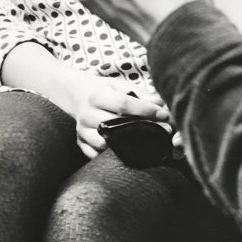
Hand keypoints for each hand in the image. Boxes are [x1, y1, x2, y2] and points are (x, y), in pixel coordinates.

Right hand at [56, 72, 170, 158]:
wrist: (77, 94)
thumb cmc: (105, 90)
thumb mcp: (121, 85)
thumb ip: (141, 94)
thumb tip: (160, 104)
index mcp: (98, 95)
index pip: (123, 104)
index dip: (146, 110)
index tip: (164, 115)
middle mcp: (87, 114)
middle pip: (114, 125)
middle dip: (141, 129)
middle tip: (163, 131)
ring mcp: (82, 130)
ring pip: (104, 143)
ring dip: (125, 145)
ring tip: (146, 143)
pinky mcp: (80, 143)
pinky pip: (95, 155)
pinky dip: (110, 156)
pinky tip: (126, 151)